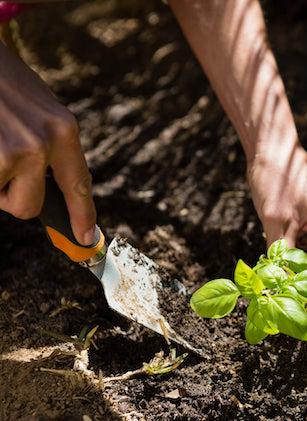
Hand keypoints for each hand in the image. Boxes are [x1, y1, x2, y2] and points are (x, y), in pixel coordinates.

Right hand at [0, 43, 95, 244]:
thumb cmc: (4, 81)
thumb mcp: (43, 110)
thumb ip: (52, 148)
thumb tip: (51, 190)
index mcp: (63, 130)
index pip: (78, 185)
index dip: (83, 217)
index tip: (86, 240)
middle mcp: (39, 143)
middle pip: (28, 207)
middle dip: (12, 196)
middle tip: (2, 163)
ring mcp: (8, 151)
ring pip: (0, 197)